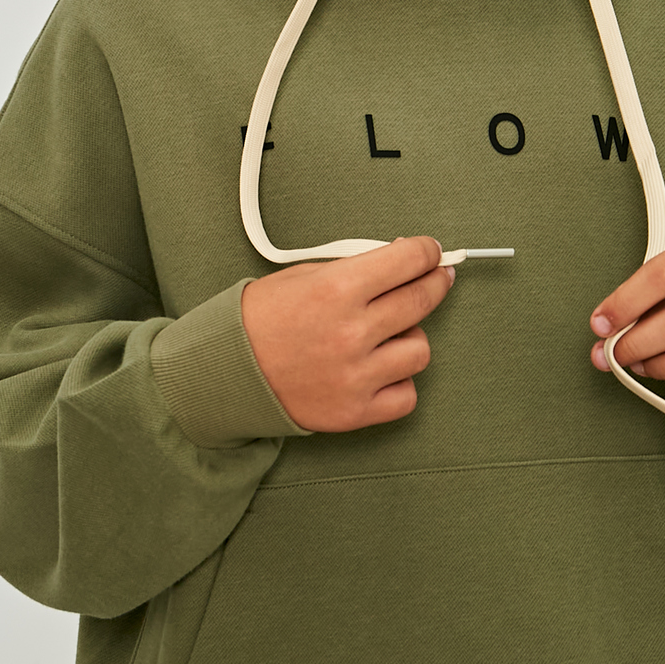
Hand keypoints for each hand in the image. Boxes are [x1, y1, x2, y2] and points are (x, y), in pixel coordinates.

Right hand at [241, 236, 453, 432]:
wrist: (227, 371)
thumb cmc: (261, 319)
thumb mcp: (303, 275)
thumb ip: (354, 268)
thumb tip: (400, 260)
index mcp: (336, 289)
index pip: (407, 261)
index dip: (427, 252)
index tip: (432, 253)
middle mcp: (351, 332)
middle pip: (421, 300)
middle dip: (436, 282)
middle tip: (437, 278)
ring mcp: (355, 376)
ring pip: (420, 350)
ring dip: (410, 337)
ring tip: (388, 334)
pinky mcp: (355, 412)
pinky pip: (407, 396)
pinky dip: (399, 381)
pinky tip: (380, 369)